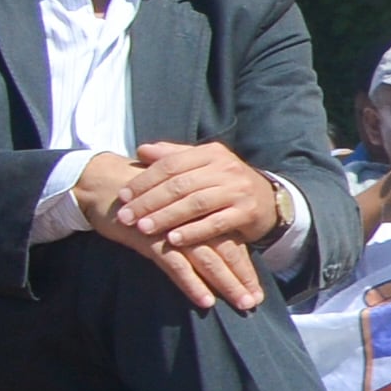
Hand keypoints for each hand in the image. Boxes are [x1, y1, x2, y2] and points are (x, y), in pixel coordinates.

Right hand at [74, 154, 269, 312]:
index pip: (232, 242)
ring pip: (208, 260)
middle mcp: (193, 221)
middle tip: (255, 302)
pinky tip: (206, 301)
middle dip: (243, 278)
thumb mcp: (172, 214)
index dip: (246, 266)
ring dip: (227, 283)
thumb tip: (211, 254)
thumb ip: (191, 227)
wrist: (107, 185)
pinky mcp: (152, 239)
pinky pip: (177, 265)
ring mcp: (174, 230)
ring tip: (242, 303)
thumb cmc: (141, 202)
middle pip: (227, 252)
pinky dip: (193, 284)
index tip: (258, 290)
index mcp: (202, 214)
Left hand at [102, 138, 294, 259]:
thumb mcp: (203, 165)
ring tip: (143, 228)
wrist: (269, 201)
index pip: (170, 165)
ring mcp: (238, 190)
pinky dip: (193, 232)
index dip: (144, 180)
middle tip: (125, 217)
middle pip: (180, 185)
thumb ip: (173, 156)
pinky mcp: (247, 212)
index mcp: (211, 153)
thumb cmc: (225, 183)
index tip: (121, 196)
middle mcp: (226, 168)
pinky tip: (173, 240)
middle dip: (149, 202)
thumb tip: (142, 150)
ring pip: (195, 203)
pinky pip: (216, 223)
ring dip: (166, 217)